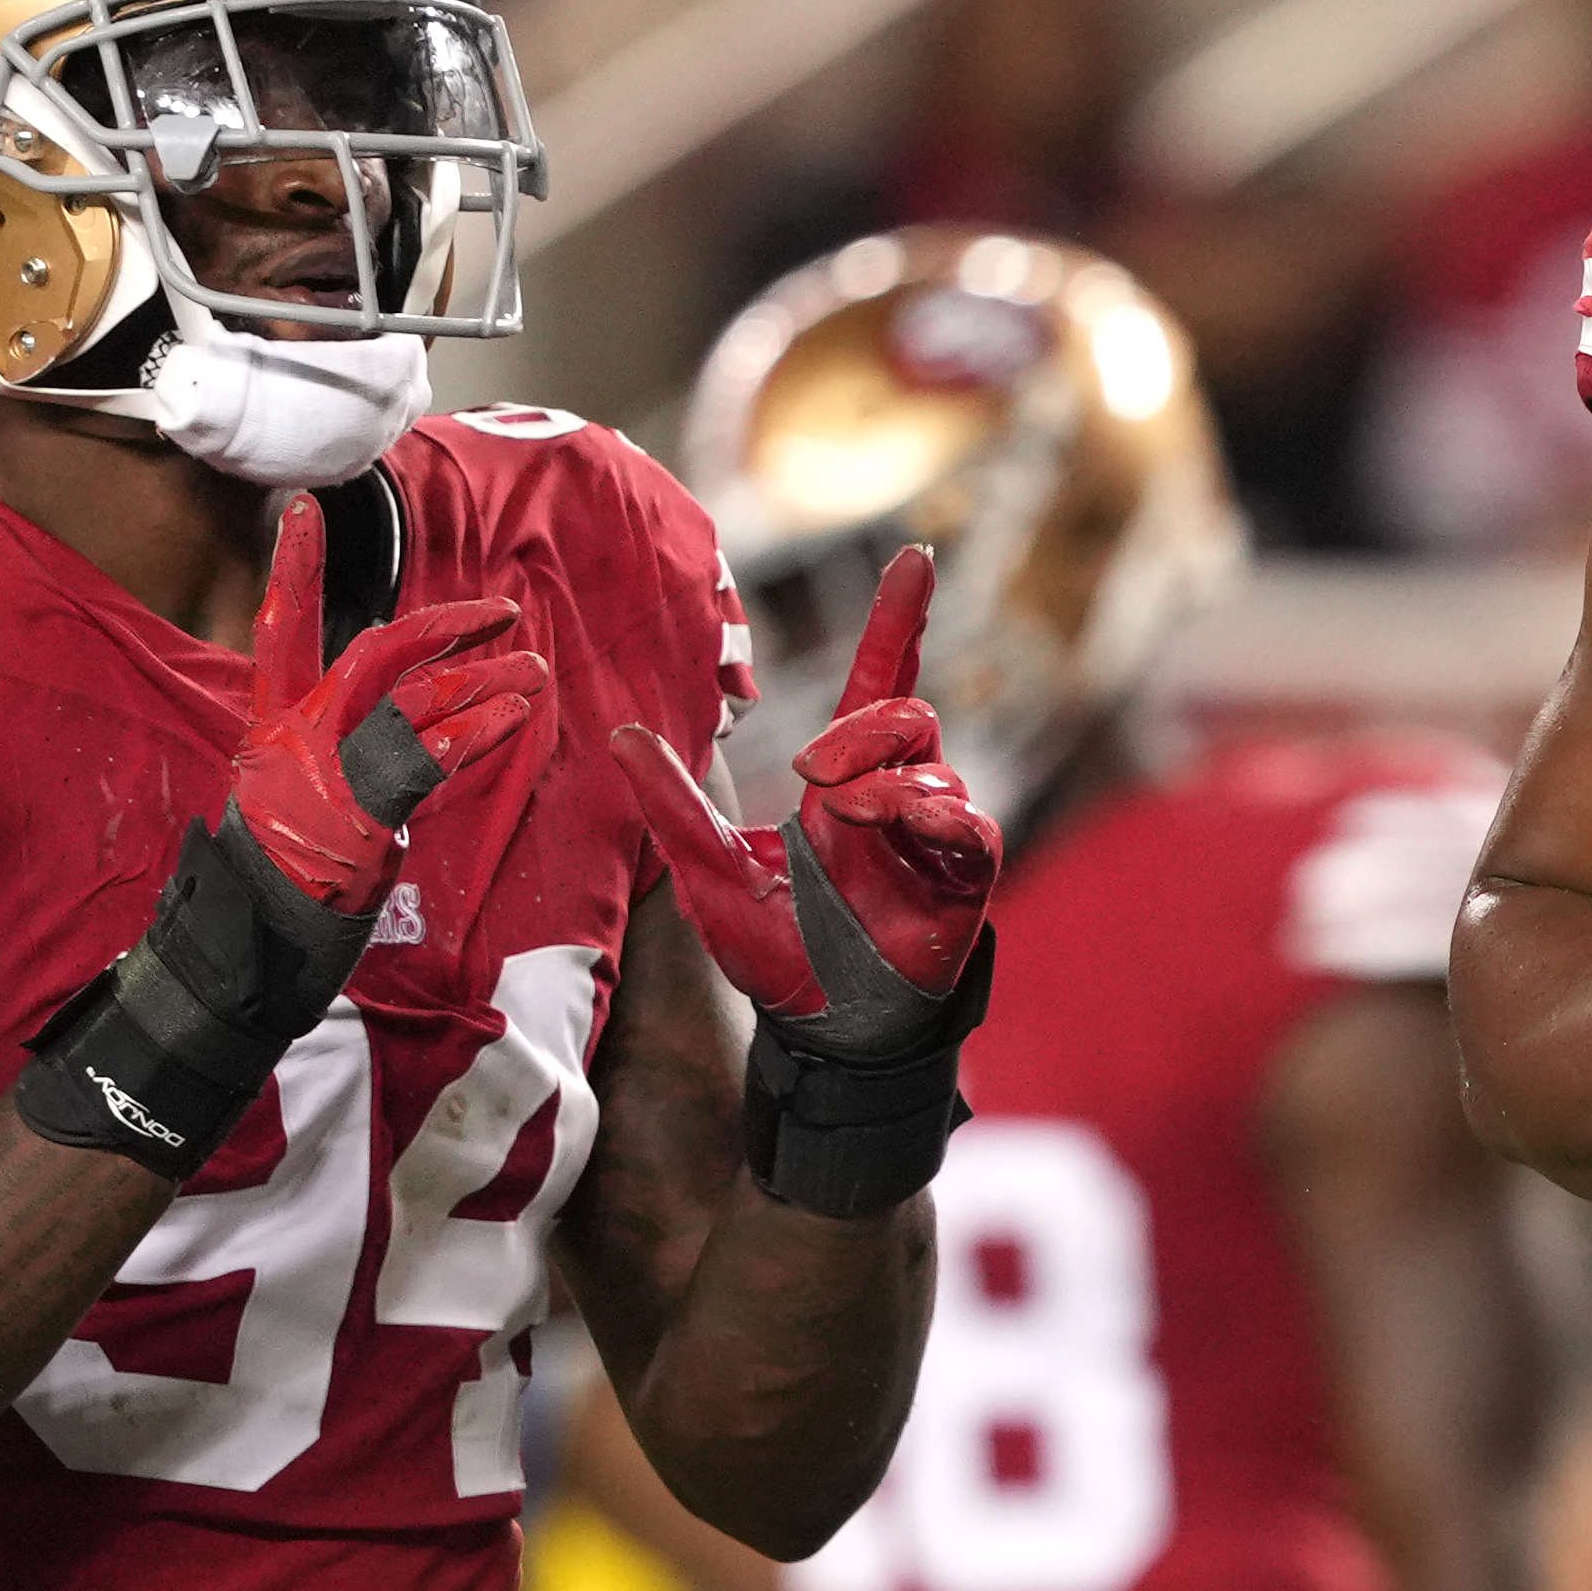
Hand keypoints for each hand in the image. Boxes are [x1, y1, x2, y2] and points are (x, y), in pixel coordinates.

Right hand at [20, 561, 559, 1169]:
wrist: (239, 955)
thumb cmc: (267, 890)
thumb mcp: (289, 808)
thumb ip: (326, 762)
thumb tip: (382, 745)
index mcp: (270, 727)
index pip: (280, 627)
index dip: (295, 568)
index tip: (308, 509)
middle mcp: (294, 734)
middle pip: (376, 651)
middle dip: (447, 627)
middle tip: (502, 610)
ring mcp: (324, 768)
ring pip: (419, 699)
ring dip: (487, 681)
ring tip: (535, 669)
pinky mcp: (357, 808)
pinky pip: (431, 755)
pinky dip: (479, 730)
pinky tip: (518, 714)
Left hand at [622, 548, 1005, 1010]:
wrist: (825, 1035)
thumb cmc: (777, 959)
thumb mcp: (711, 876)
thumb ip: (673, 806)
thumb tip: (619, 733)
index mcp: (843, 786)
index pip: (878, 683)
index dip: (899, 622)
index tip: (916, 555)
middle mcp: (896, 800)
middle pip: (905, 713)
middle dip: (863, 729)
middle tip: (815, 775)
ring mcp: (934, 840)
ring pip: (934, 768)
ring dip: (887, 781)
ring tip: (849, 818)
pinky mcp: (963, 883)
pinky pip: (971, 827)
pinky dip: (939, 816)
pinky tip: (908, 824)